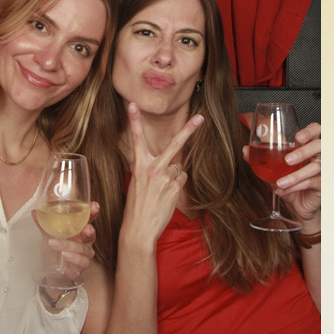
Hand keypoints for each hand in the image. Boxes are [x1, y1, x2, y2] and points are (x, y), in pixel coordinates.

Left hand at [31, 200, 98, 283]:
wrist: (51, 272)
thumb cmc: (54, 250)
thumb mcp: (48, 236)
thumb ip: (43, 224)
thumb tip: (34, 212)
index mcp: (78, 231)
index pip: (88, 220)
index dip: (92, 213)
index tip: (94, 205)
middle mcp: (84, 242)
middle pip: (91, 235)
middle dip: (90, 230)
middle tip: (87, 228)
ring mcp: (84, 255)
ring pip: (83, 249)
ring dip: (70, 246)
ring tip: (55, 243)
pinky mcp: (80, 267)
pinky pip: (81, 262)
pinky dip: (74, 258)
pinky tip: (65, 255)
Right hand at [119, 104, 203, 251]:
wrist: (138, 229)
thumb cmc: (136, 206)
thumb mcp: (137, 183)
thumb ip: (152, 169)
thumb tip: (173, 166)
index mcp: (138, 166)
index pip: (136, 139)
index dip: (134, 120)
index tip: (133, 104)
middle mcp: (153, 169)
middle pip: (174, 145)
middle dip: (188, 130)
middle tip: (201, 117)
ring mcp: (166, 178)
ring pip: (177, 168)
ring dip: (172, 177)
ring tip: (160, 192)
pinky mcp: (176, 188)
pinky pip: (181, 179)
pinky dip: (176, 186)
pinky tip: (166, 196)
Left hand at [251, 120, 320, 226]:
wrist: (297, 204)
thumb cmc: (289, 180)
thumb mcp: (274, 168)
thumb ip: (260, 157)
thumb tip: (245, 150)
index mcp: (309, 145)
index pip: (316, 130)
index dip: (310, 131)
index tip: (297, 137)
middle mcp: (319, 155)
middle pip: (319, 146)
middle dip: (303, 151)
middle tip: (287, 160)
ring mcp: (324, 170)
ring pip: (316, 167)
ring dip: (295, 175)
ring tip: (279, 182)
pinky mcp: (323, 185)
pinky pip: (311, 183)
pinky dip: (295, 186)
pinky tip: (281, 190)